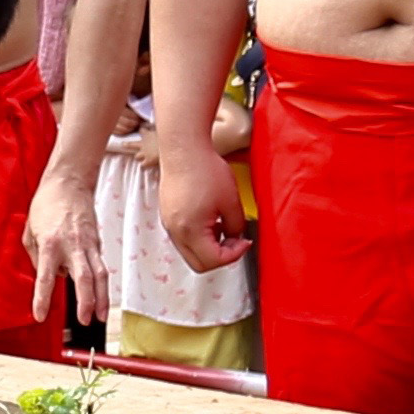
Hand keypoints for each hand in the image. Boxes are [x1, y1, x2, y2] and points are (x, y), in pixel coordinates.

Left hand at [23, 160, 104, 328]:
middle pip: (83, 278)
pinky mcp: (97, 242)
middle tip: (85, 321)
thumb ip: (36, 257)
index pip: (45, 278)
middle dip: (86, 302)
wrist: (68, 182)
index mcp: (49, 243)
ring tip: (102, 316)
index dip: (42, 299)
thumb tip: (48, 276)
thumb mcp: (29, 231)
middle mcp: (71, 245)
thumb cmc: (45, 205)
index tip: (40, 316)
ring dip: (103, 298)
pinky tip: (102, 297)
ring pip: (100, 275)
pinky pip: (101, 266)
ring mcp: (88, 243)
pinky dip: (102, 284)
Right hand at [157, 141, 247, 275]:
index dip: (234, 255)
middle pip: (198, 264)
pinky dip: (199, 238)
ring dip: (209, 248)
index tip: (245, 242)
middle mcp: (175, 231)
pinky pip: (184, 239)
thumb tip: (235, 237)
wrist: (184, 149)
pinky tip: (211, 219)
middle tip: (235, 241)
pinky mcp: (168, 216)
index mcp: (190, 230)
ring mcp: (169, 224)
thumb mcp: (231, 201)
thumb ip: (236, 226)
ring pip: (190, 253)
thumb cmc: (205, 170)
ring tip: (223, 227)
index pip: (213, 261)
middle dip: (220, 257)